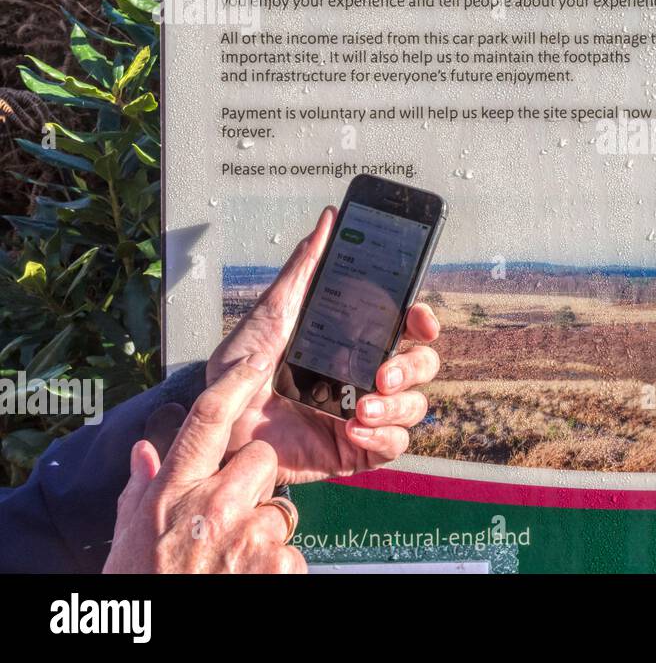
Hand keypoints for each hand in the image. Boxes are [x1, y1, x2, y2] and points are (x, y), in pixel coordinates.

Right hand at [104, 354, 305, 572]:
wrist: (157, 638)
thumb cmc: (143, 589)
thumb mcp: (128, 537)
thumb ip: (142, 489)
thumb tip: (146, 451)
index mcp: (174, 494)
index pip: (208, 419)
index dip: (235, 382)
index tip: (256, 359)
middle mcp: (215, 507)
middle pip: (260, 461)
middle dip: (252, 484)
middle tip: (229, 518)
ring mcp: (250, 536)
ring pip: (278, 511)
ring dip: (263, 535)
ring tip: (230, 564)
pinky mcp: (280, 565)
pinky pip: (292, 552)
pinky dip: (277, 569)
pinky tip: (247, 582)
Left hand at [207, 207, 440, 484]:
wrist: (216, 429)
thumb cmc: (241, 371)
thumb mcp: (271, 314)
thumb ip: (304, 269)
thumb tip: (330, 219)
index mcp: (356, 341)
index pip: (408, 327)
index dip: (423, 321)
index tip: (418, 318)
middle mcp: (368, 375)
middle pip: (423, 365)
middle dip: (413, 366)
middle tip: (381, 373)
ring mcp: (367, 413)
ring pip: (416, 406)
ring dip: (398, 405)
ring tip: (360, 407)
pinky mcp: (357, 450)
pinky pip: (393, 446)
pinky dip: (381, 437)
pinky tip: (352, 429)